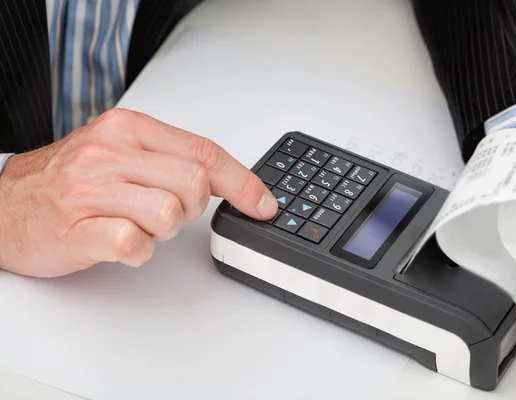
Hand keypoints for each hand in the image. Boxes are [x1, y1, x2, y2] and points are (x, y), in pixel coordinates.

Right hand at [0, 109, 277, 276]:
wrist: (4, 207)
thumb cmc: (67, 181)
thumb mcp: (119, 151)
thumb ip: (170, 158)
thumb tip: (227, 180)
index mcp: (127, 128)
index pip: (204, 152)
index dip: (243, 182)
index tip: (263, 204)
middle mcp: (109, 153)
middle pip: (195, 184)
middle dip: (193, 207)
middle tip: (167, 210)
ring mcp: (89, 191)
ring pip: (170, 214)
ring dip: (162, 229)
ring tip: (133, 222)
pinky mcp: (76, 230)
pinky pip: (135, 244)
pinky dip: (138, 251)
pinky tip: (118, 241)